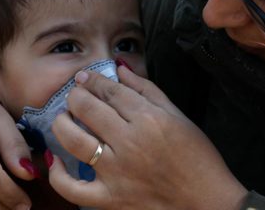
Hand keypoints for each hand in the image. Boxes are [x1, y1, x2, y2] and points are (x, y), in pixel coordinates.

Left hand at [49, 66, 247, 209]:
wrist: (208, 202)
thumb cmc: (197, 157)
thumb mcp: (178, 115)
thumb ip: (146, 89)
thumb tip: (120, 68)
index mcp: (148, 119)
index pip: (109, 91)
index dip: (92, 79)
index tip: (84, 77)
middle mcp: (129, 142)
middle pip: (87, 108)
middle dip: (75, 95)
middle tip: (75, 95)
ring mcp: (116, 172)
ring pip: (73, 139)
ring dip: (62, 123)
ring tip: (64, 118)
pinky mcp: (110, 199)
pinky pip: (71, 188)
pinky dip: (57, 173)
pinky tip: (56, 159)